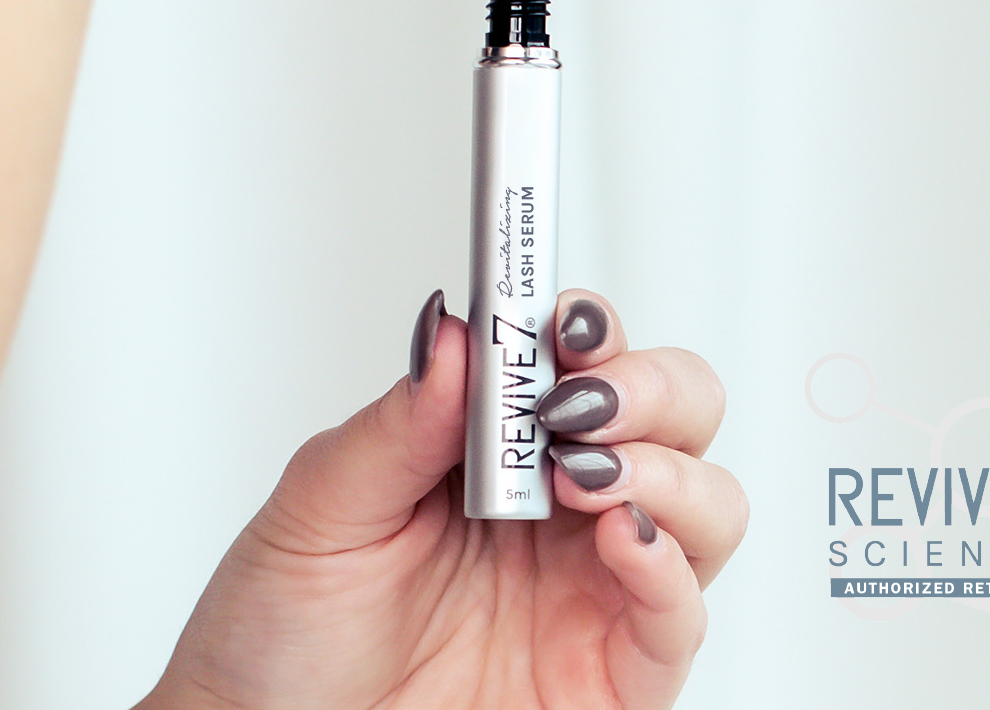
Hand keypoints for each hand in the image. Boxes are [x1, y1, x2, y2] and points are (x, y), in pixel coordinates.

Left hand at [143, 290, 745, 709]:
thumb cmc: (283, 632)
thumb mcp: (321, 506)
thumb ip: (398, 421)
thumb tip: (453, 332)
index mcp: (493, 445)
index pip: (581, 353)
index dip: (585, 323)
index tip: (559, 316)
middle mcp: (558, 503)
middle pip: (673, 409)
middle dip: (647, 383)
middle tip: (578, 396)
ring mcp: (593, 585)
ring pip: (706, 499)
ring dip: (666, 464)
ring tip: (583, 469)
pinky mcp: (612, 674)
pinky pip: (682, 615)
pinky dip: (671, 565)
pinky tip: (621, 536)